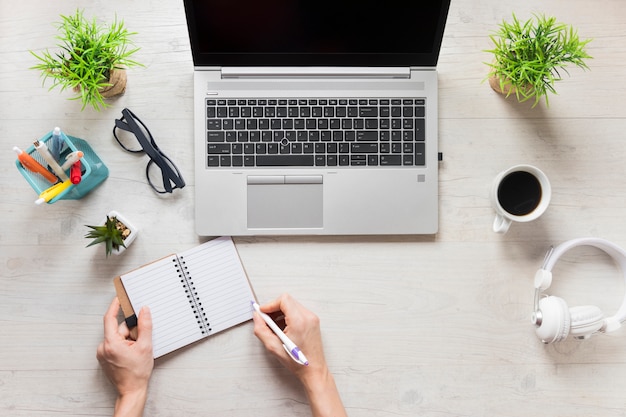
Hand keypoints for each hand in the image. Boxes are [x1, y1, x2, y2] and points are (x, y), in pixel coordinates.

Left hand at [97, 297, 153, 416]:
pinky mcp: (104, 357)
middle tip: (139, 341)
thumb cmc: (137, 373)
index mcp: (111, 343)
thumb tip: (144, 311)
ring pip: (117, 337)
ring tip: (135, 351)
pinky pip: (114, 344)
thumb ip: (145, 326)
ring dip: (128, 339)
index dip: (114, 306)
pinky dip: (124, 345)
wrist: (131, 390)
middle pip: (117, 329)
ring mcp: (102, 353)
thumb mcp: (145, 346)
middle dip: (130, 332)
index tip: (119, 298)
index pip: (109, 318)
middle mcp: (103, 347)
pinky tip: (130, 354)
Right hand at [253, 294, 346, 416]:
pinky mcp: (313, 321)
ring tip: (274, 326)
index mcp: (299, 321)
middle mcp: (308, 317)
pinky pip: (298, 311)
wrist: (313, 370)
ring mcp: (312, 318)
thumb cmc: (297, 361)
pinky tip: (283, 328)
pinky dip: (288, 316)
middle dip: (274, 308)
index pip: (283, 300)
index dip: (270, 304)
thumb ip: (261, 329)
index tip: (262, 312)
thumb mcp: (273, 347)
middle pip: (287, 301)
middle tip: (266, 319)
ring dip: (281, 312)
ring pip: (292, 305)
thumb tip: (257, 317)